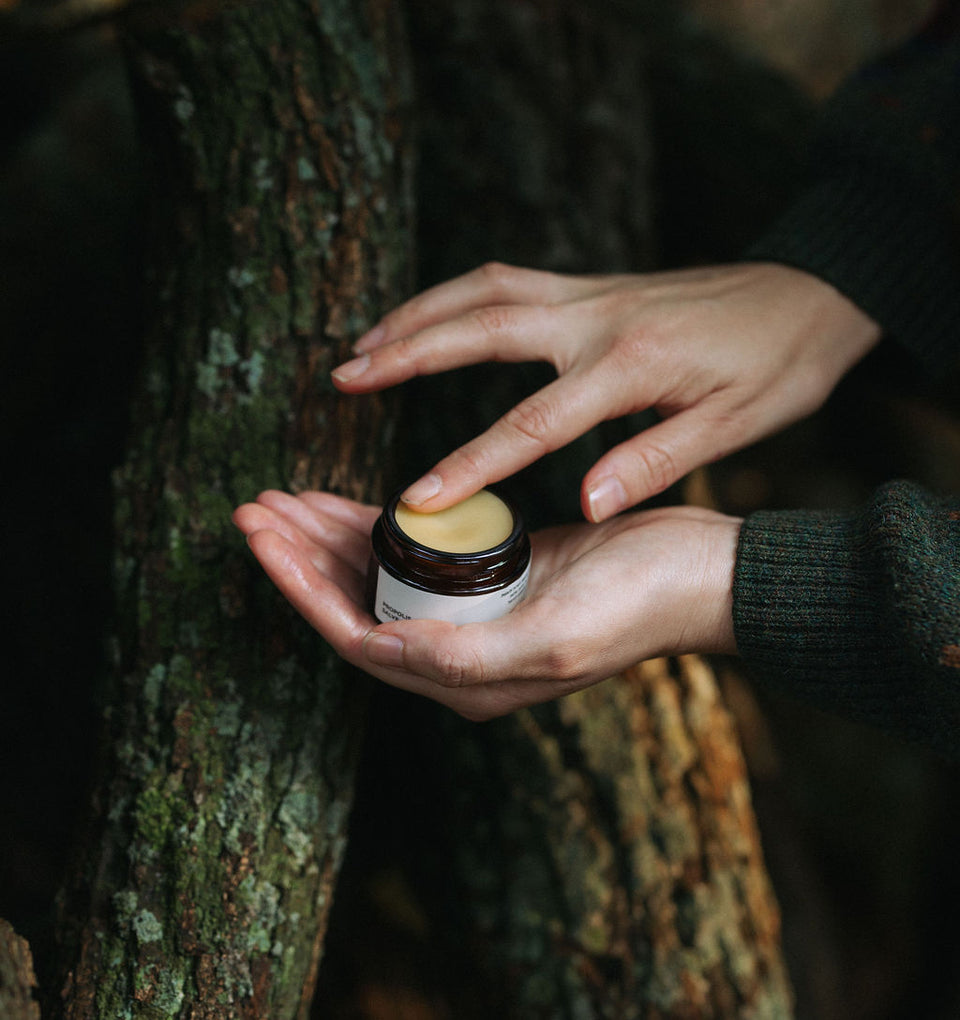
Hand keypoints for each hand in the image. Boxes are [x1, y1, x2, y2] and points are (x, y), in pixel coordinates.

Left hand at [232, 490, 740, 719]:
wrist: (696, 570)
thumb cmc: (640, 604)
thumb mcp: (556, 636)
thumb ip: (470, 657)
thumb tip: (382, 651)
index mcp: (466, 679)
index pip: (357, 636)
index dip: (302, 590)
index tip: (263, 539)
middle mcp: (458, 654)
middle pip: (354, 606)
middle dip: (298, 559)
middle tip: (253, 509)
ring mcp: (471, 615)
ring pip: (376, 578)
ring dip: (324, 540)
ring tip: (278, 501)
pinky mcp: (488, 575)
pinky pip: (411, 554)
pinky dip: (371, 527)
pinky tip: (338, 504)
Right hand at [332, 261, 879, 520]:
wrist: (810, 292)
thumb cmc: (778, 367)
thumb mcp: (732, 426)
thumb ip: (652, 464)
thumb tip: (584, 506)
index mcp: (629, 366)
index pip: (529, 424)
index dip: (467, 464)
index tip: (414, 499)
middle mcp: (596, 319)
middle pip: (478, 329)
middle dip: (405, 355)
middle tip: (342, 378)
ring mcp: (589, 293)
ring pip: (481, 291)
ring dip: (416, 313)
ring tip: (362, 344)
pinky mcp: (590, 286)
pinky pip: (504, 281)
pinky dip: (453, 295)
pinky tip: (427, 315)